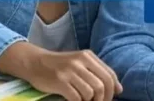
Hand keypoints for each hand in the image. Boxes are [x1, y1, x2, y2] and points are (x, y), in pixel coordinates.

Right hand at [0, 43, 121, 100]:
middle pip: (102, 86)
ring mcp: (69, 71)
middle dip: (103, 99)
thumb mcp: (79, 63)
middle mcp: (79, 61)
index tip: (108, 98)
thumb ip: (98, 73)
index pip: (109, 75)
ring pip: (91, 93)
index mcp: (87, 56)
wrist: (34, 62)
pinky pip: (77, 98)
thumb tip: (119, 89)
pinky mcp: (60, 81)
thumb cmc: (59, 65)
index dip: (113, 90)